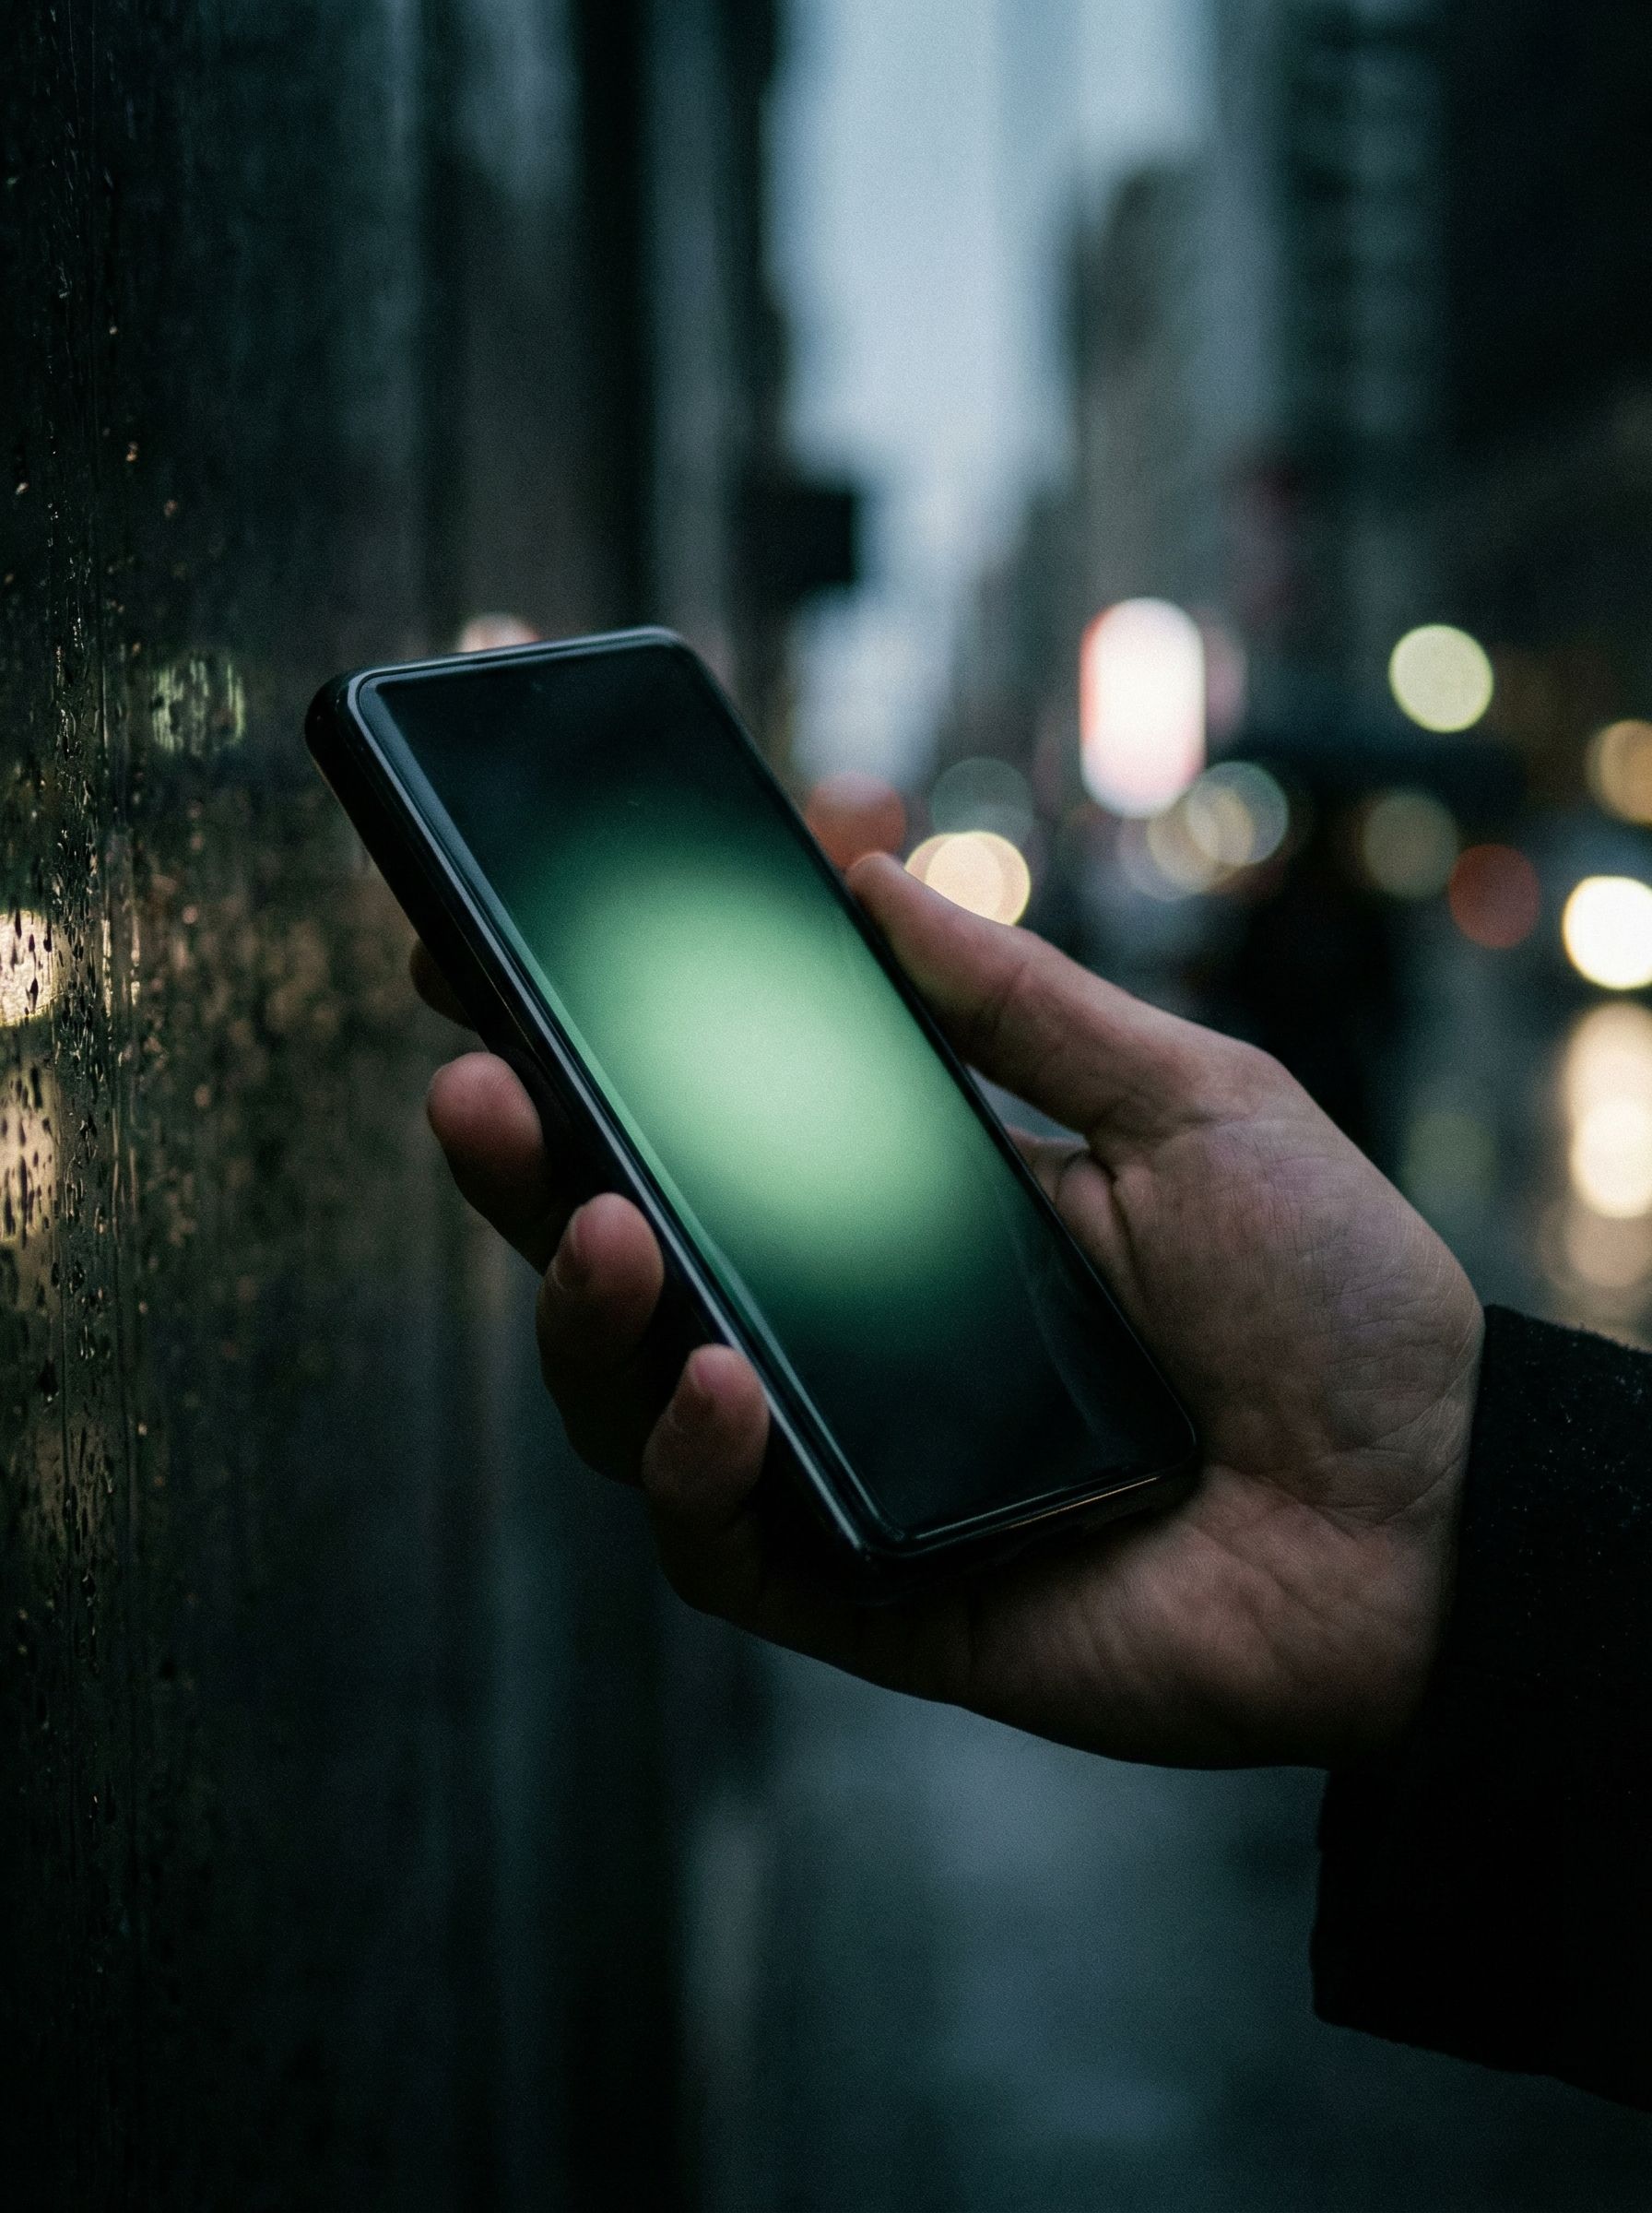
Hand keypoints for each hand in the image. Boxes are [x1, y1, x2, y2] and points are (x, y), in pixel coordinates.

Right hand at [415, 854, 1481, 1768]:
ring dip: (585, 1321)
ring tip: (609, 1234)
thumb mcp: (1186, 1098)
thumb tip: (871, 871)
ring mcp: (840, 1463)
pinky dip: (698, 1468)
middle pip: (624, 1259)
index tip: (484, 955)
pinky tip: (724, 1387)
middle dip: (521, 1174)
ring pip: (630, 1405)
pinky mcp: (862, 1589)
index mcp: (898, 1207)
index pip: (702, 1127)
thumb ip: (1020, 999)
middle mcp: (842, 1332)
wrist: (1435, 1510)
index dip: (584, 1054)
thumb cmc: (1331, 1297)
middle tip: (476, 1084)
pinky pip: (719, 1543)